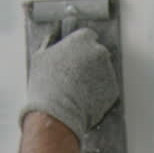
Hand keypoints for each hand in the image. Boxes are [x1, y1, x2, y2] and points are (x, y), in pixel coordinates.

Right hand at [19, 27, 119, 141]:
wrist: (56, 116)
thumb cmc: (46, 87)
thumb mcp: (39, 58)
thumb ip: (49, 42)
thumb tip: (53, 36)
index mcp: (82, 38)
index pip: (87, 36)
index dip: (80, 48)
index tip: (74, 57)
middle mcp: (99, 50)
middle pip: (97, 53)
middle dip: (89, 62)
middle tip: (74, 76)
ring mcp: (108, 70)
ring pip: (102, 71)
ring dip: (93, 78)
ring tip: (77, 91)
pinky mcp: (113, 89)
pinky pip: (106, 88)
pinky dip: (98, 93)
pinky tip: (84, 99)